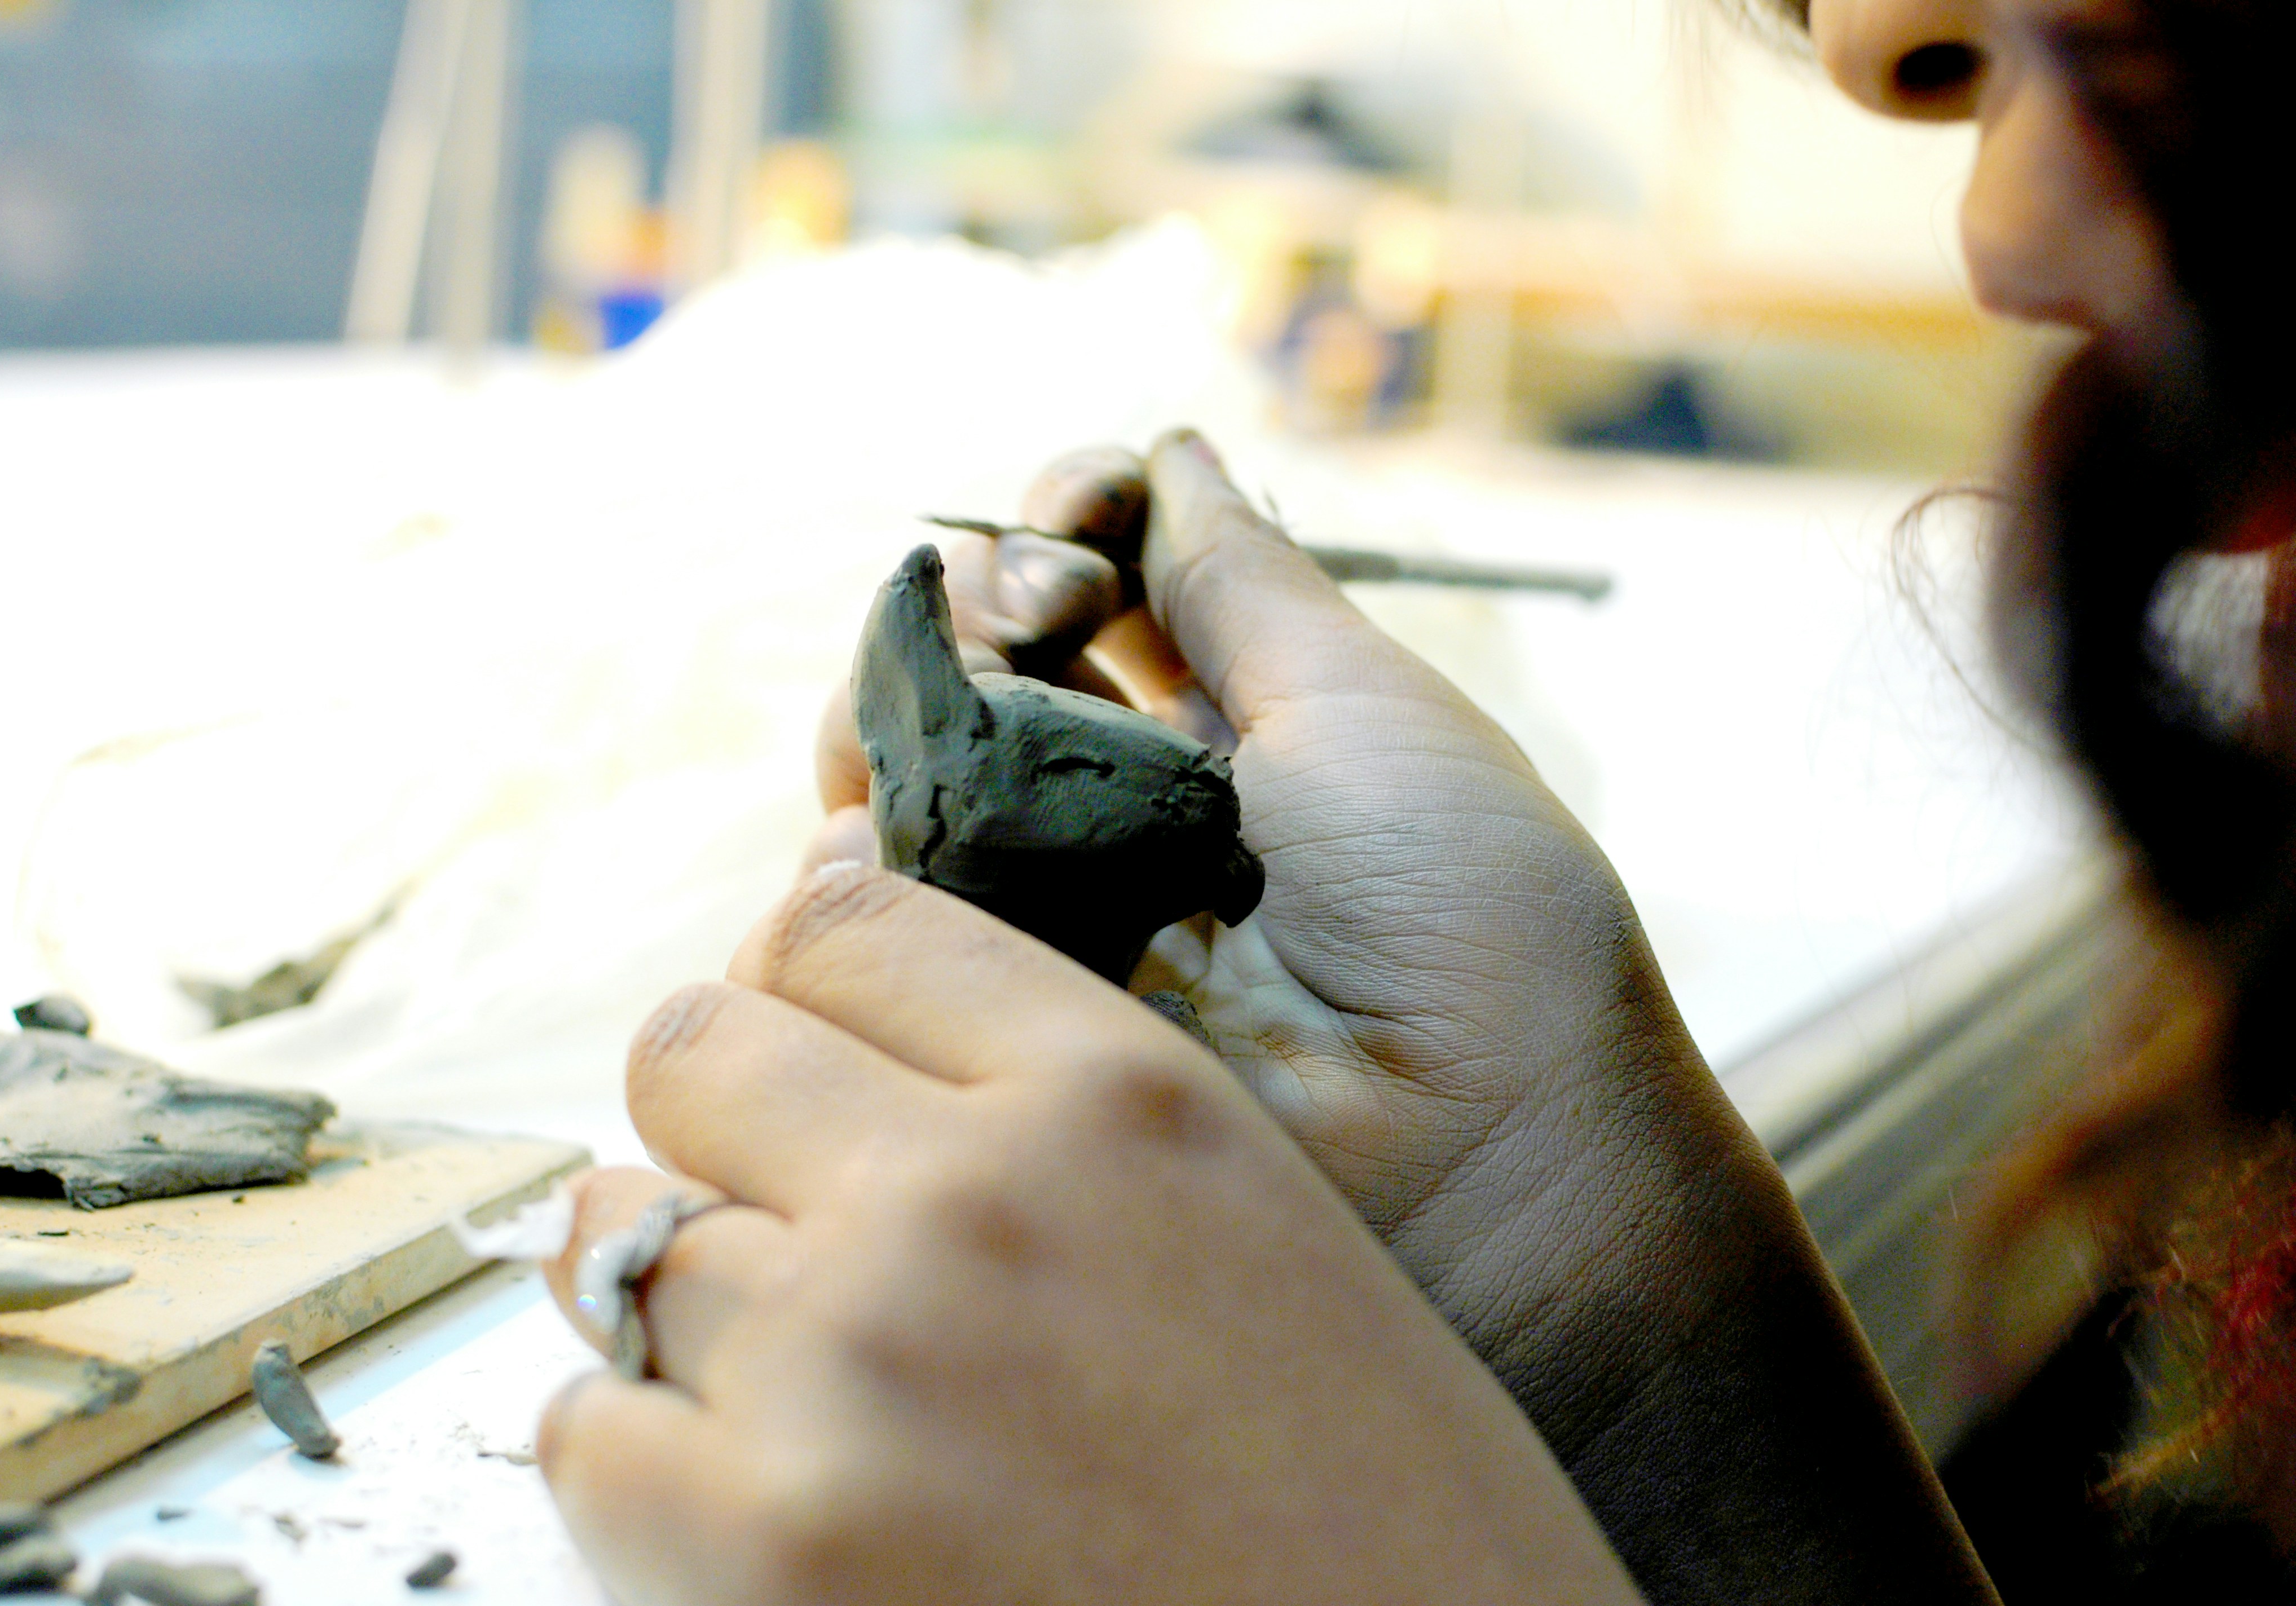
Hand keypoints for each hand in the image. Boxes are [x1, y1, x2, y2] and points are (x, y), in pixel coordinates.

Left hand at [537, 868, 1644, 1605]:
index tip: (812, 1053)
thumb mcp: (1257, 1230)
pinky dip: (641, 1458)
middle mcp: (967, 1194)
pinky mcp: (762, 1549)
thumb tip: (850, 1047)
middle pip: (694, 1050)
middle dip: (717, 1125)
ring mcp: (851, 1366)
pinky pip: (591, 1430)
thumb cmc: (1375, 1516)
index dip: (800, 981)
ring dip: (683, 1297)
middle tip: (781, 1220)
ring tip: (791, 1385)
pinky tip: (748, 1501)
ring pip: (626, 1239)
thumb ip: (1068, 1120)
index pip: (843, 920)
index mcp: (1120, 1093)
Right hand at [813, 433, 1995, 1602]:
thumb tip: (1173, 448)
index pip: (1092, 576)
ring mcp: (1052, 908)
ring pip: (899, 767)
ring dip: (904, 706)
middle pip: (975, 655)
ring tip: (971, 723)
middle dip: (979, 600)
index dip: (1065, 522)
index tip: (1087, 526)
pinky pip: (864, 915)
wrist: (1472, 1153)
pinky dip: (853, 855)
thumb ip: (1238, 581)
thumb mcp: (1359, 707)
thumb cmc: (1462, 913)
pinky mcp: (994, 1015)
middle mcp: (1125, 801)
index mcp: (1229, 720)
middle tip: (1044, 617)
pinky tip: (888, 838)